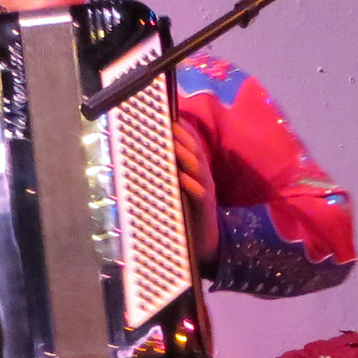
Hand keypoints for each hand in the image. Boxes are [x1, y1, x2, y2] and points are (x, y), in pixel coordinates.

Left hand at [172, 115, 218, 269]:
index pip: (193, 145)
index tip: (170, 114)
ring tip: (173, 143)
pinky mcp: (204, 209)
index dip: (184, 130)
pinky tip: (179, 177)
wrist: (206, 243)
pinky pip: (198, 194)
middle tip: (168, 122)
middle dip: (183, 137)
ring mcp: (206, 192)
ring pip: (198, 169)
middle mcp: (204, 178)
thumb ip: (171, 173)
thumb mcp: (180, 189)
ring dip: (186, 155)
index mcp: (198, 172)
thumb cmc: (188, 213)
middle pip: (195, 152)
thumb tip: (151, 156)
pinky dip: (189, 184)